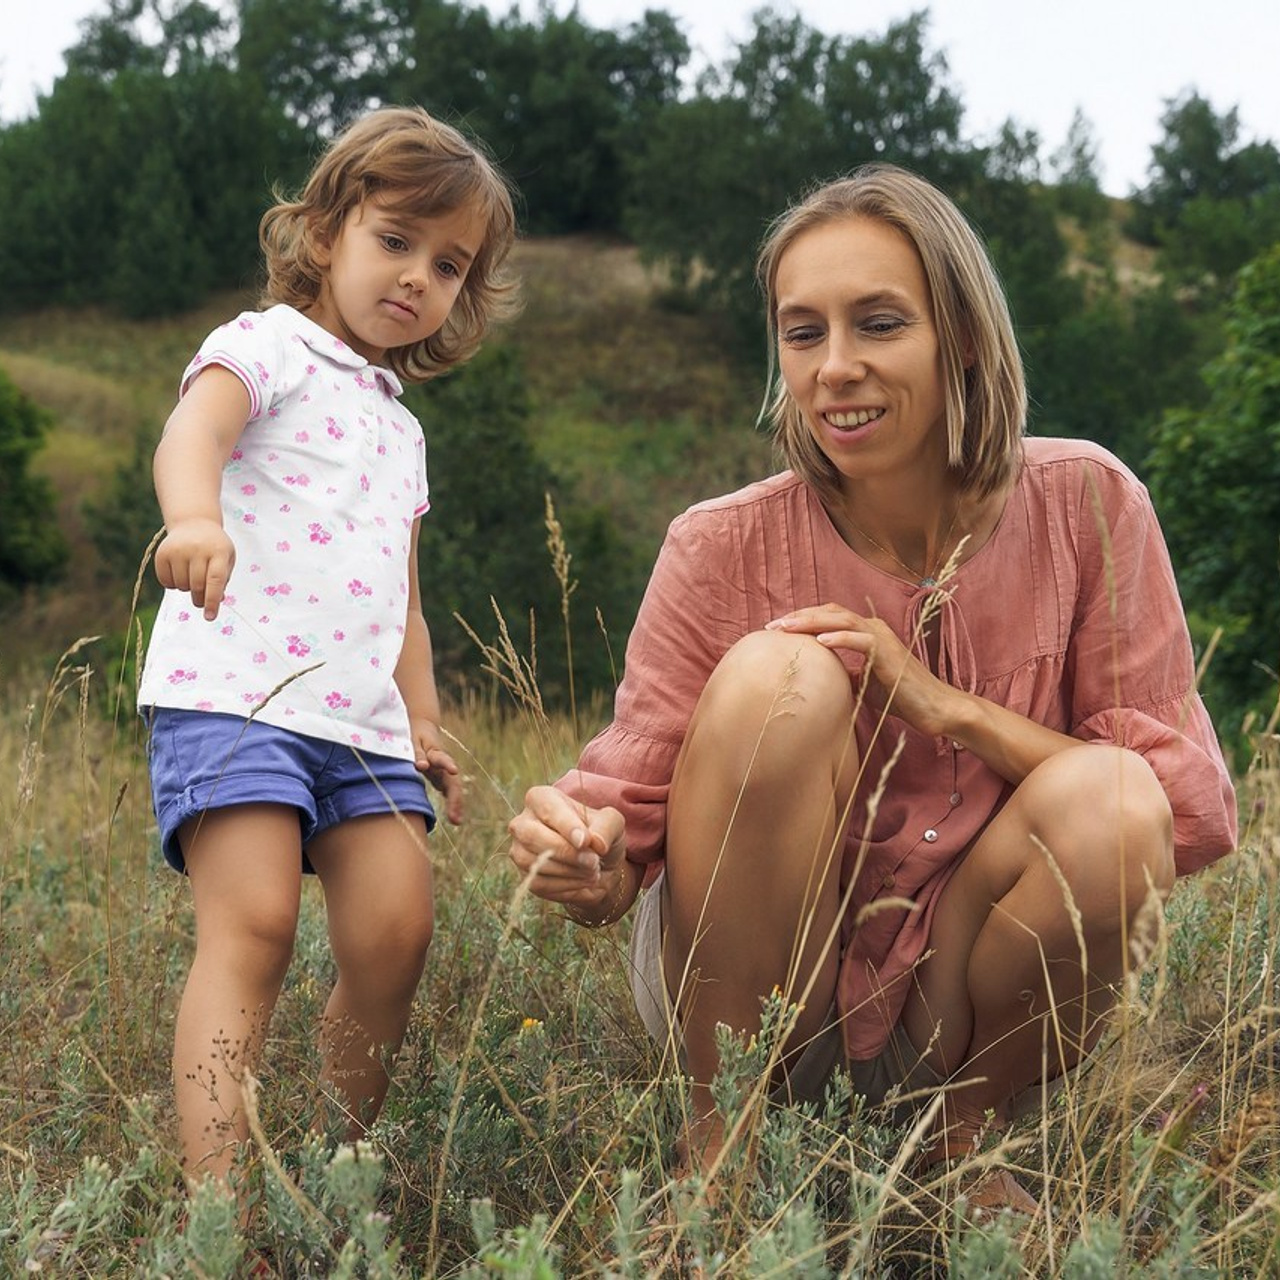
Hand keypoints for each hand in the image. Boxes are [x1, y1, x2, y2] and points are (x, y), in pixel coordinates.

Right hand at [154, 517, 235, 619]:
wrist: (194, 523)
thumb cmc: (214, 548)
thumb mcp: (226, 560)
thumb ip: (223, 581)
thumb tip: (216, 601)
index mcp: (219, 551)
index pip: (215, 580)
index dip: (212, 601)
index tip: (210, 617)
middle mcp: (198, 549)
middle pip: (197, 586)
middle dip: (200, 600)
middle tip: (201, 601)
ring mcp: (178, 549)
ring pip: (180, 586)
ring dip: (187, 589)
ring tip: (191, 578)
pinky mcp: (162, 553)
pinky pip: (165, 581)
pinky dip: (172, 584)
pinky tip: (179, 573)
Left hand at [410, 720, 463, 824]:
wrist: (422, 728)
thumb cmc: (414, 734)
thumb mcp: (413, 741)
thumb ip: (417, 753)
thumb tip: (421, 767)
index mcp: (435, 752)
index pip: (442, 759)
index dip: (447, 764)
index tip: (454, 770)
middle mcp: (444, 764)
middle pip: (453, 781)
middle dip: (455, 799)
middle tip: (454, 817)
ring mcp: (445, 771)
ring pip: (453, 788)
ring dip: (456, 804)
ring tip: (456, 821)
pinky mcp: (442, 777)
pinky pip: (449, 791)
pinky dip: (452, 804)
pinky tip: (455, 818)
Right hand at [507, 784, 627, 915]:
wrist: (598, 864)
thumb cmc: (600, 834)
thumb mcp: (612, 824)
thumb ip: (606, 827)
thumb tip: (595, 843)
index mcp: (542, 798)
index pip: (548, 809)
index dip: (566, 826)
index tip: (586, 842)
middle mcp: (523, 822)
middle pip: (531, 835)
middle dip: (565, 851)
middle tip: (593, 861)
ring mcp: (519, 850)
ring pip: (533, 862)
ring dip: (569, 871)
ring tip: (593, 871)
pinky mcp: (525, 876)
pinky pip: (538, 883)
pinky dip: (566, 885)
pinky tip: (583, 881)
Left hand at [766, 603, 954, 737]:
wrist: (936, 709)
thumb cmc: (902, 698)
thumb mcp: (864, 684)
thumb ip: (845, 675)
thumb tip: (820, 679)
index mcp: (867, 634)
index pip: (829, 617)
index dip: (802, 619)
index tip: (775, 630)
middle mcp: (874, 629)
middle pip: (830, 612)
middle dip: (798, 617)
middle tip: (770, 626)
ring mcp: (882, 638)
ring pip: (842, 619)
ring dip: (811, 621)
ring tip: (785, 627)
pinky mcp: (889, 654)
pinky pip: (861, 640)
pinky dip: (840, 637)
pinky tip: (819, 641)